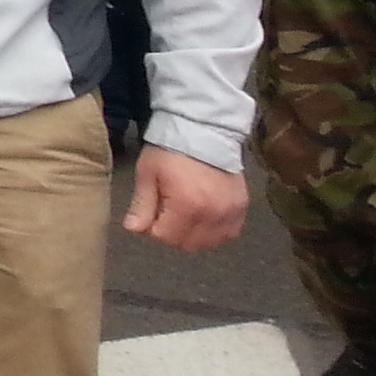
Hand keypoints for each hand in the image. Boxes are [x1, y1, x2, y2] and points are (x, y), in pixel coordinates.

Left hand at [124, 145, 247, 252]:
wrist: (204, 131)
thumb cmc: (171, 151)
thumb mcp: (148, 173)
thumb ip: (141, 204)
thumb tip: (133, 230)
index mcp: (187, 206)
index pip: (166, 238)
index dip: (152, 229)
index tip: (148, 215)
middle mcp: (213, 215)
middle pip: (188, 245)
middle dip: (171, 234)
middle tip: (164, 214)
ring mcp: (231, 213)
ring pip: (209, 243)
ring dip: (193, 236)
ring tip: (183, 214)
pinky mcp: (242, 208)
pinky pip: (229, 234)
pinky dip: (214, 232)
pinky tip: (203, 216)